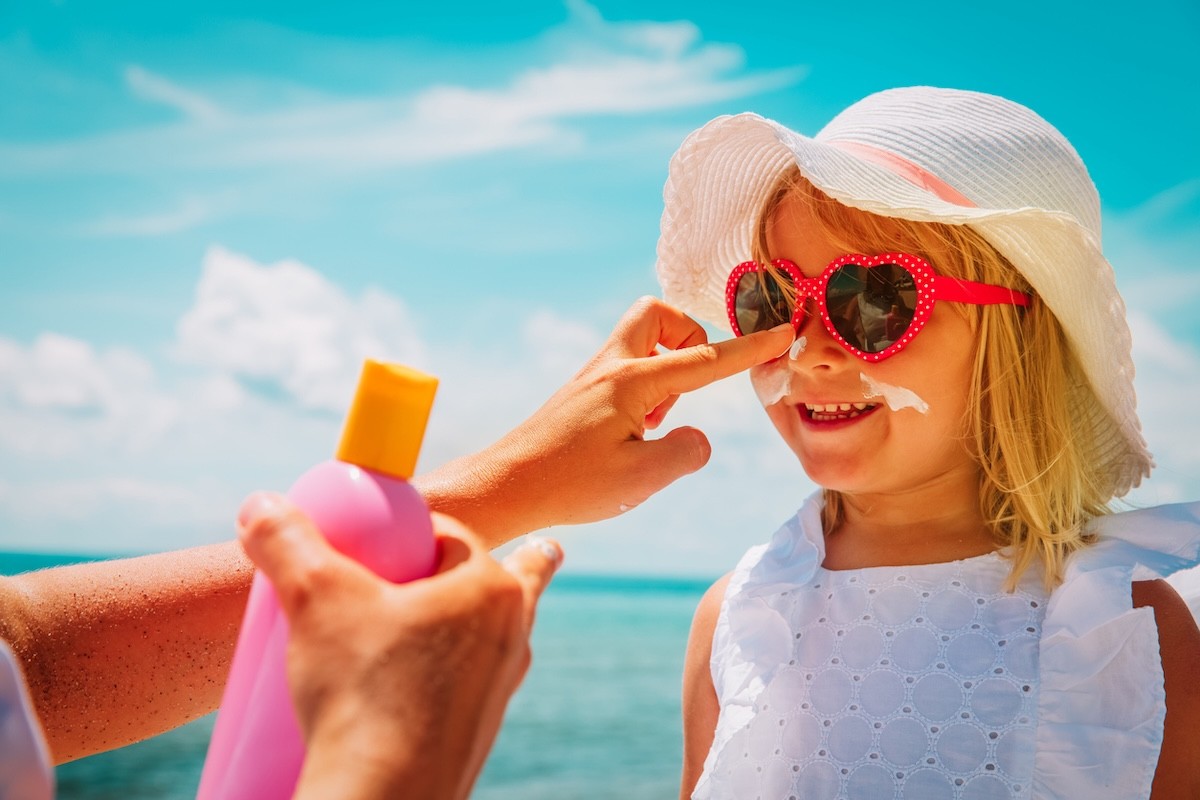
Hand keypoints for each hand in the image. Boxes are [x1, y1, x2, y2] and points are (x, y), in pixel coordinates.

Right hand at [235, 493, 561, 799]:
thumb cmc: (362, 692)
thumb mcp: (314, 599)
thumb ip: (286, 543)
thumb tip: (260, 505)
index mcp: (490, 590)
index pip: (452, 535)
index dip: (412, 528)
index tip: (380, 538)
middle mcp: (510, 637)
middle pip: (498, 582)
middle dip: (502, 563)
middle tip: (523, 550)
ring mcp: (498, 688)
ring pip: (491, 636)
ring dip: (479, 621)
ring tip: (482, 613)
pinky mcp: (476, 732)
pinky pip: (472, 685)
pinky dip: (457, 673)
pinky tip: (434, 682)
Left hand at [416, 296, 792, 545]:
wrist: (506, 486)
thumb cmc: (570, 483)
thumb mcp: (642, 478)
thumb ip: (686, 453)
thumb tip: (698, 437)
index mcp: (632, 381)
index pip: (706, 359)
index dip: (750, 349)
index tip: (784, 332)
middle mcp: (611, 367)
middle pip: (658, 314)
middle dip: (688, 337)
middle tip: (689, 385)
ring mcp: (593, 377)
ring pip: (641, 340)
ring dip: (666, 368)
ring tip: (655, 423)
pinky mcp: (583, 393)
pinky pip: (626, 367)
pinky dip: (645, 388)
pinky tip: (633, 433)